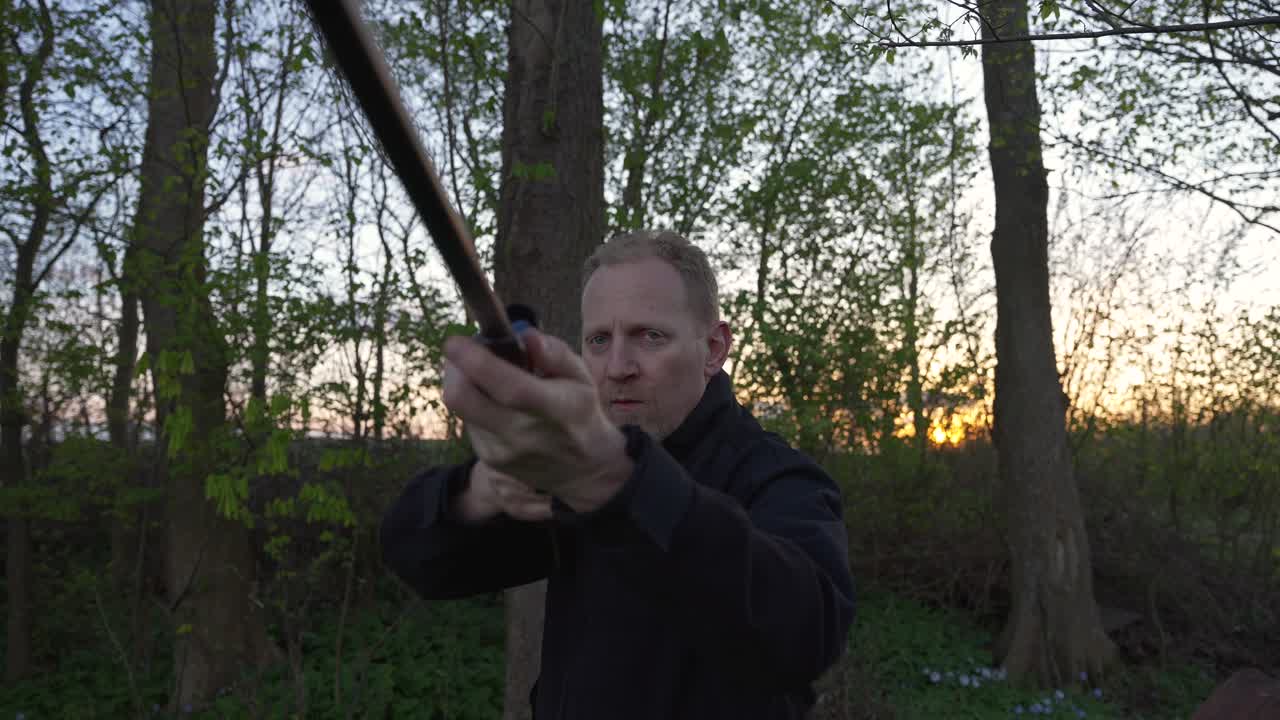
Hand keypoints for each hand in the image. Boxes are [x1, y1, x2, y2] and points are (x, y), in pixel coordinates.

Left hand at [442, 329, 630, 511]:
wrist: (582, 468)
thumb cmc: (579, 411)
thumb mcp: (581, 378)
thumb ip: (556, 354)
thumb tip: (527, 336)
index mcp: (554, 409)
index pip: (508, 386)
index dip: (475, 362)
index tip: (455, 342)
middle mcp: (523, 434)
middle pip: (463, 399)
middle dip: (453, 369)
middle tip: (463, 353)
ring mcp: (503, 451)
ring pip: (462, 408)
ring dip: (466, 385)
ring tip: (489, 379)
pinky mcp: (490, 460)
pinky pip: (468, 423)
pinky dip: (475, 405)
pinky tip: (496, 404)